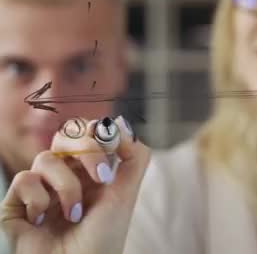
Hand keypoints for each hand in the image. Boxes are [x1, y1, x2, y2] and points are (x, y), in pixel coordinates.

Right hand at [0, 116, 150, 253]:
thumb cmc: (103, 237)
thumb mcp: (126, 194)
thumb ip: (134, 157)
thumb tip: (121, 124)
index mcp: (90, 171)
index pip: (88, 133)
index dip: (99, 132)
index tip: (113, 146)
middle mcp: (65, 176)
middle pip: (66, 135)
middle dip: (87, 151)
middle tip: (102, 177)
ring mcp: (40, 189)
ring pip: (46, 158)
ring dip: (68, 187)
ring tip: (75, 214)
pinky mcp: (16, 204)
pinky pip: (24, 180)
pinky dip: (40, 199)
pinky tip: (44, 221)